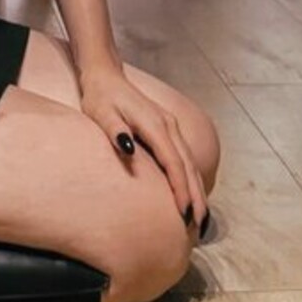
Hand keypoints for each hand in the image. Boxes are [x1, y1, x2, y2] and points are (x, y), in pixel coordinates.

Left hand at [78, 63, 208, 227]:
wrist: (106, 76)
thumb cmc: (100, 98)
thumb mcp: (101, 113)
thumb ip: (114, 130)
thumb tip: (128, 148)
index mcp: (155, 125)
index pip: (173, 163)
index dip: (180, 189)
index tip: (184, 213)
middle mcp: (169, 126)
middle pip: (188, 166)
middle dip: (196, 196)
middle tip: (199, 225)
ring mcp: (171, 127)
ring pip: (190, 162)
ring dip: (197, 189)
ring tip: (201, 216)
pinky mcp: (168, 130)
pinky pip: (184, 158)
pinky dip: (191, 178)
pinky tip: (192, 193)